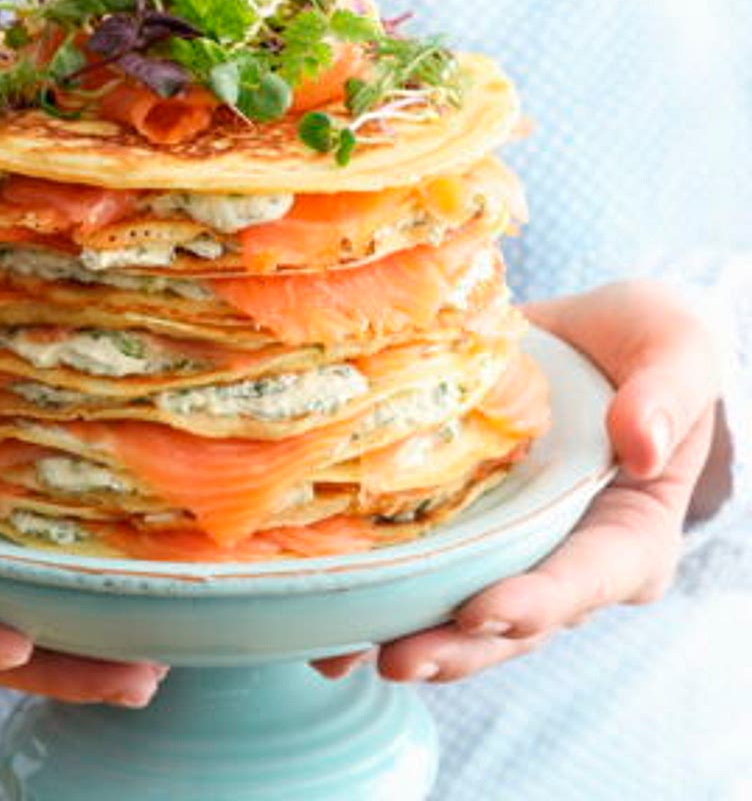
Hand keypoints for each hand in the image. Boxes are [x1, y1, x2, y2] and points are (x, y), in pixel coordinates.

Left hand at [315, 280, 719, 683]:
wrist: (585, 339)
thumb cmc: (644, 349)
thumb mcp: (673, 352)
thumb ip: (666, 396)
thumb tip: (640, 445)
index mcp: (628, 535)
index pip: (586, 579)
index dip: (536, 601)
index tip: (483, 608)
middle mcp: (563, 560)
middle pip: (513, 624)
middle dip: (455, 645)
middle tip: (398, 657)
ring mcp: (506, 550)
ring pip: (459, 615)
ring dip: (407, 635)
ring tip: (347, 655)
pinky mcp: (459, 527)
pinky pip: (420, 572)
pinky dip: (373, 599)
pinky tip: (324, 619)